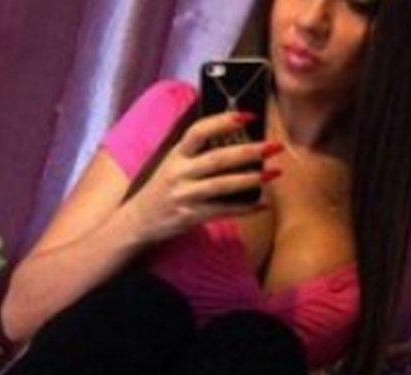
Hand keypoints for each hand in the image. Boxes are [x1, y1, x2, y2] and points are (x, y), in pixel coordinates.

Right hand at [123, 110, 281, 244]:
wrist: (137, 222)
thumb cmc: (160, 190)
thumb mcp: (171, 165)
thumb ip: (195, 153)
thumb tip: (232, 138)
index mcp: (175, 156)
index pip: (198, 132)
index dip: (223, 121)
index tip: (248, 116)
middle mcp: (179, 174)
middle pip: (218, 159)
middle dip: (249, 151)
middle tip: (274, 146)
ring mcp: (184, 196)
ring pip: (222, 185)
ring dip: (251, 179)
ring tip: (274, 173)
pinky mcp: (190, 216)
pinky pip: (222, 210)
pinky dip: (244, 208)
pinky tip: (262, 204)